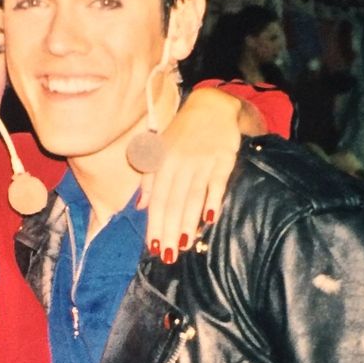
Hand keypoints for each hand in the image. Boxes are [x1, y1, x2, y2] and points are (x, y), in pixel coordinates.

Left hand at [137, 87, 245, 259]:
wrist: (211, 106)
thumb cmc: (181, 134)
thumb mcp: (158, 151)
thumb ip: (148, 179)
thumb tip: (140, 208)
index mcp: (162, 163)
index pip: (157, 200)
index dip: (155, 224)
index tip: (154, 247)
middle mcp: (179, 163)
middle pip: (174, 202)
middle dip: (170, 230)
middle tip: (170, 256)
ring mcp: (202, 161)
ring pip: (193, 196)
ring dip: (189, 221)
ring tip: (185, 245)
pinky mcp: (224, 158)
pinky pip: (217, 182)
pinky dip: (214, 199)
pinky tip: (210, 219)